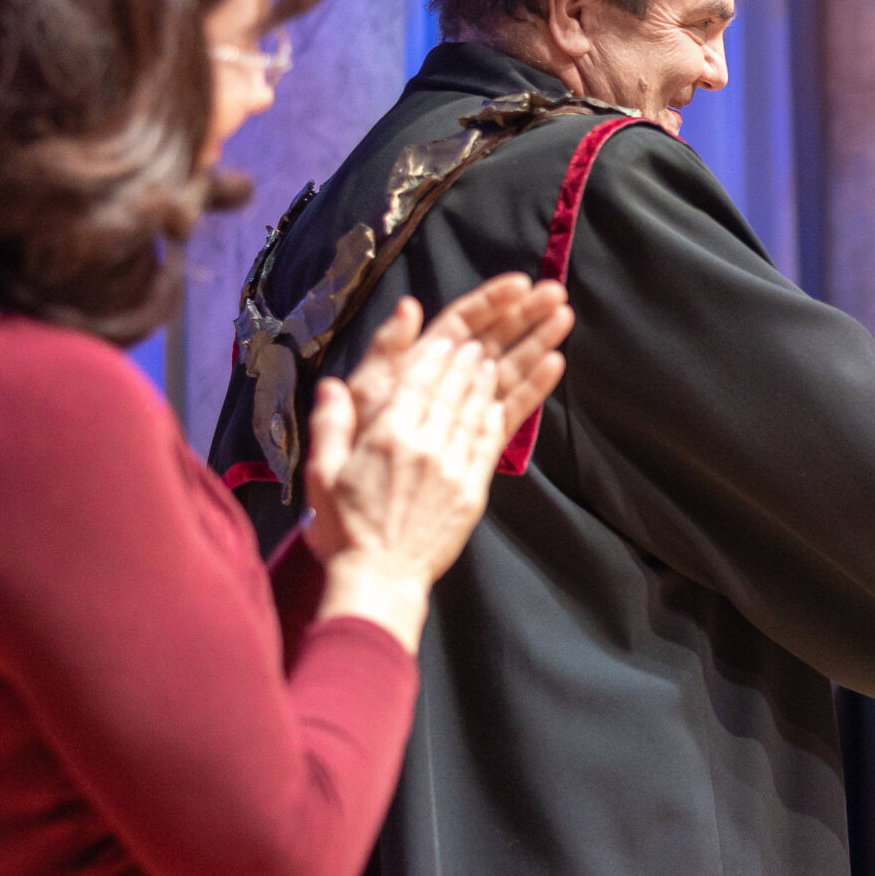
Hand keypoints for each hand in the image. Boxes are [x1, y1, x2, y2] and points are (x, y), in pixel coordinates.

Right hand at [301, 279, 572, 651]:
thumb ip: (332, 422)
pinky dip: (526, 397)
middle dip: (500, 330)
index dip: (453, 338)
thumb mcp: (322, 472)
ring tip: (552, 319)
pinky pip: (501, 432)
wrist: (379, 581)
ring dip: (524, 352)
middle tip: (532, 294)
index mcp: (387, 433)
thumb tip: (334, 382)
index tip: (478, 313)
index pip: (425, 372)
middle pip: (466, 374)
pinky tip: (548, 367)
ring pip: (490, 395)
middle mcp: (425, 441)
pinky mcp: (475, 486)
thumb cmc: (344, 530)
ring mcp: (455, 463)